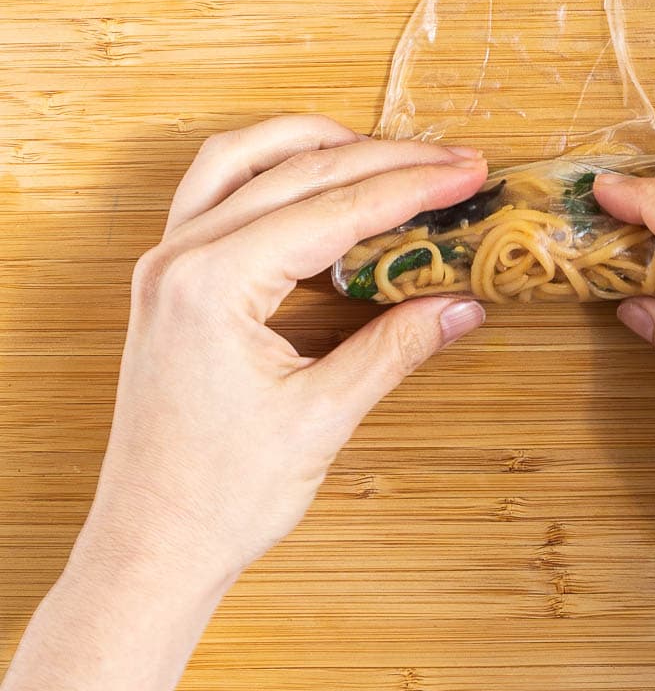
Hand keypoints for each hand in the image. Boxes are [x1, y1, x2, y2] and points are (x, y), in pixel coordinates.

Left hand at [81, 117, 488, 589]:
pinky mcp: (171, 281)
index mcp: (212, 285)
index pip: (331, 210)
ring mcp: (167, 265)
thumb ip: (396, 348)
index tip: (464, 173)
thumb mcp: (323, 417)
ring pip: (240, 161)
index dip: (409, 187)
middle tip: (451, 160)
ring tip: (383, 150)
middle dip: (381, 159)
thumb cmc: (222, 495)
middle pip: (294, 172)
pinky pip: (216, 193)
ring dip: (314, 145)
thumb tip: (462, 305)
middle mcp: (179, 258)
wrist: (154, 545)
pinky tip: (316, 183)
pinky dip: (271, 172)